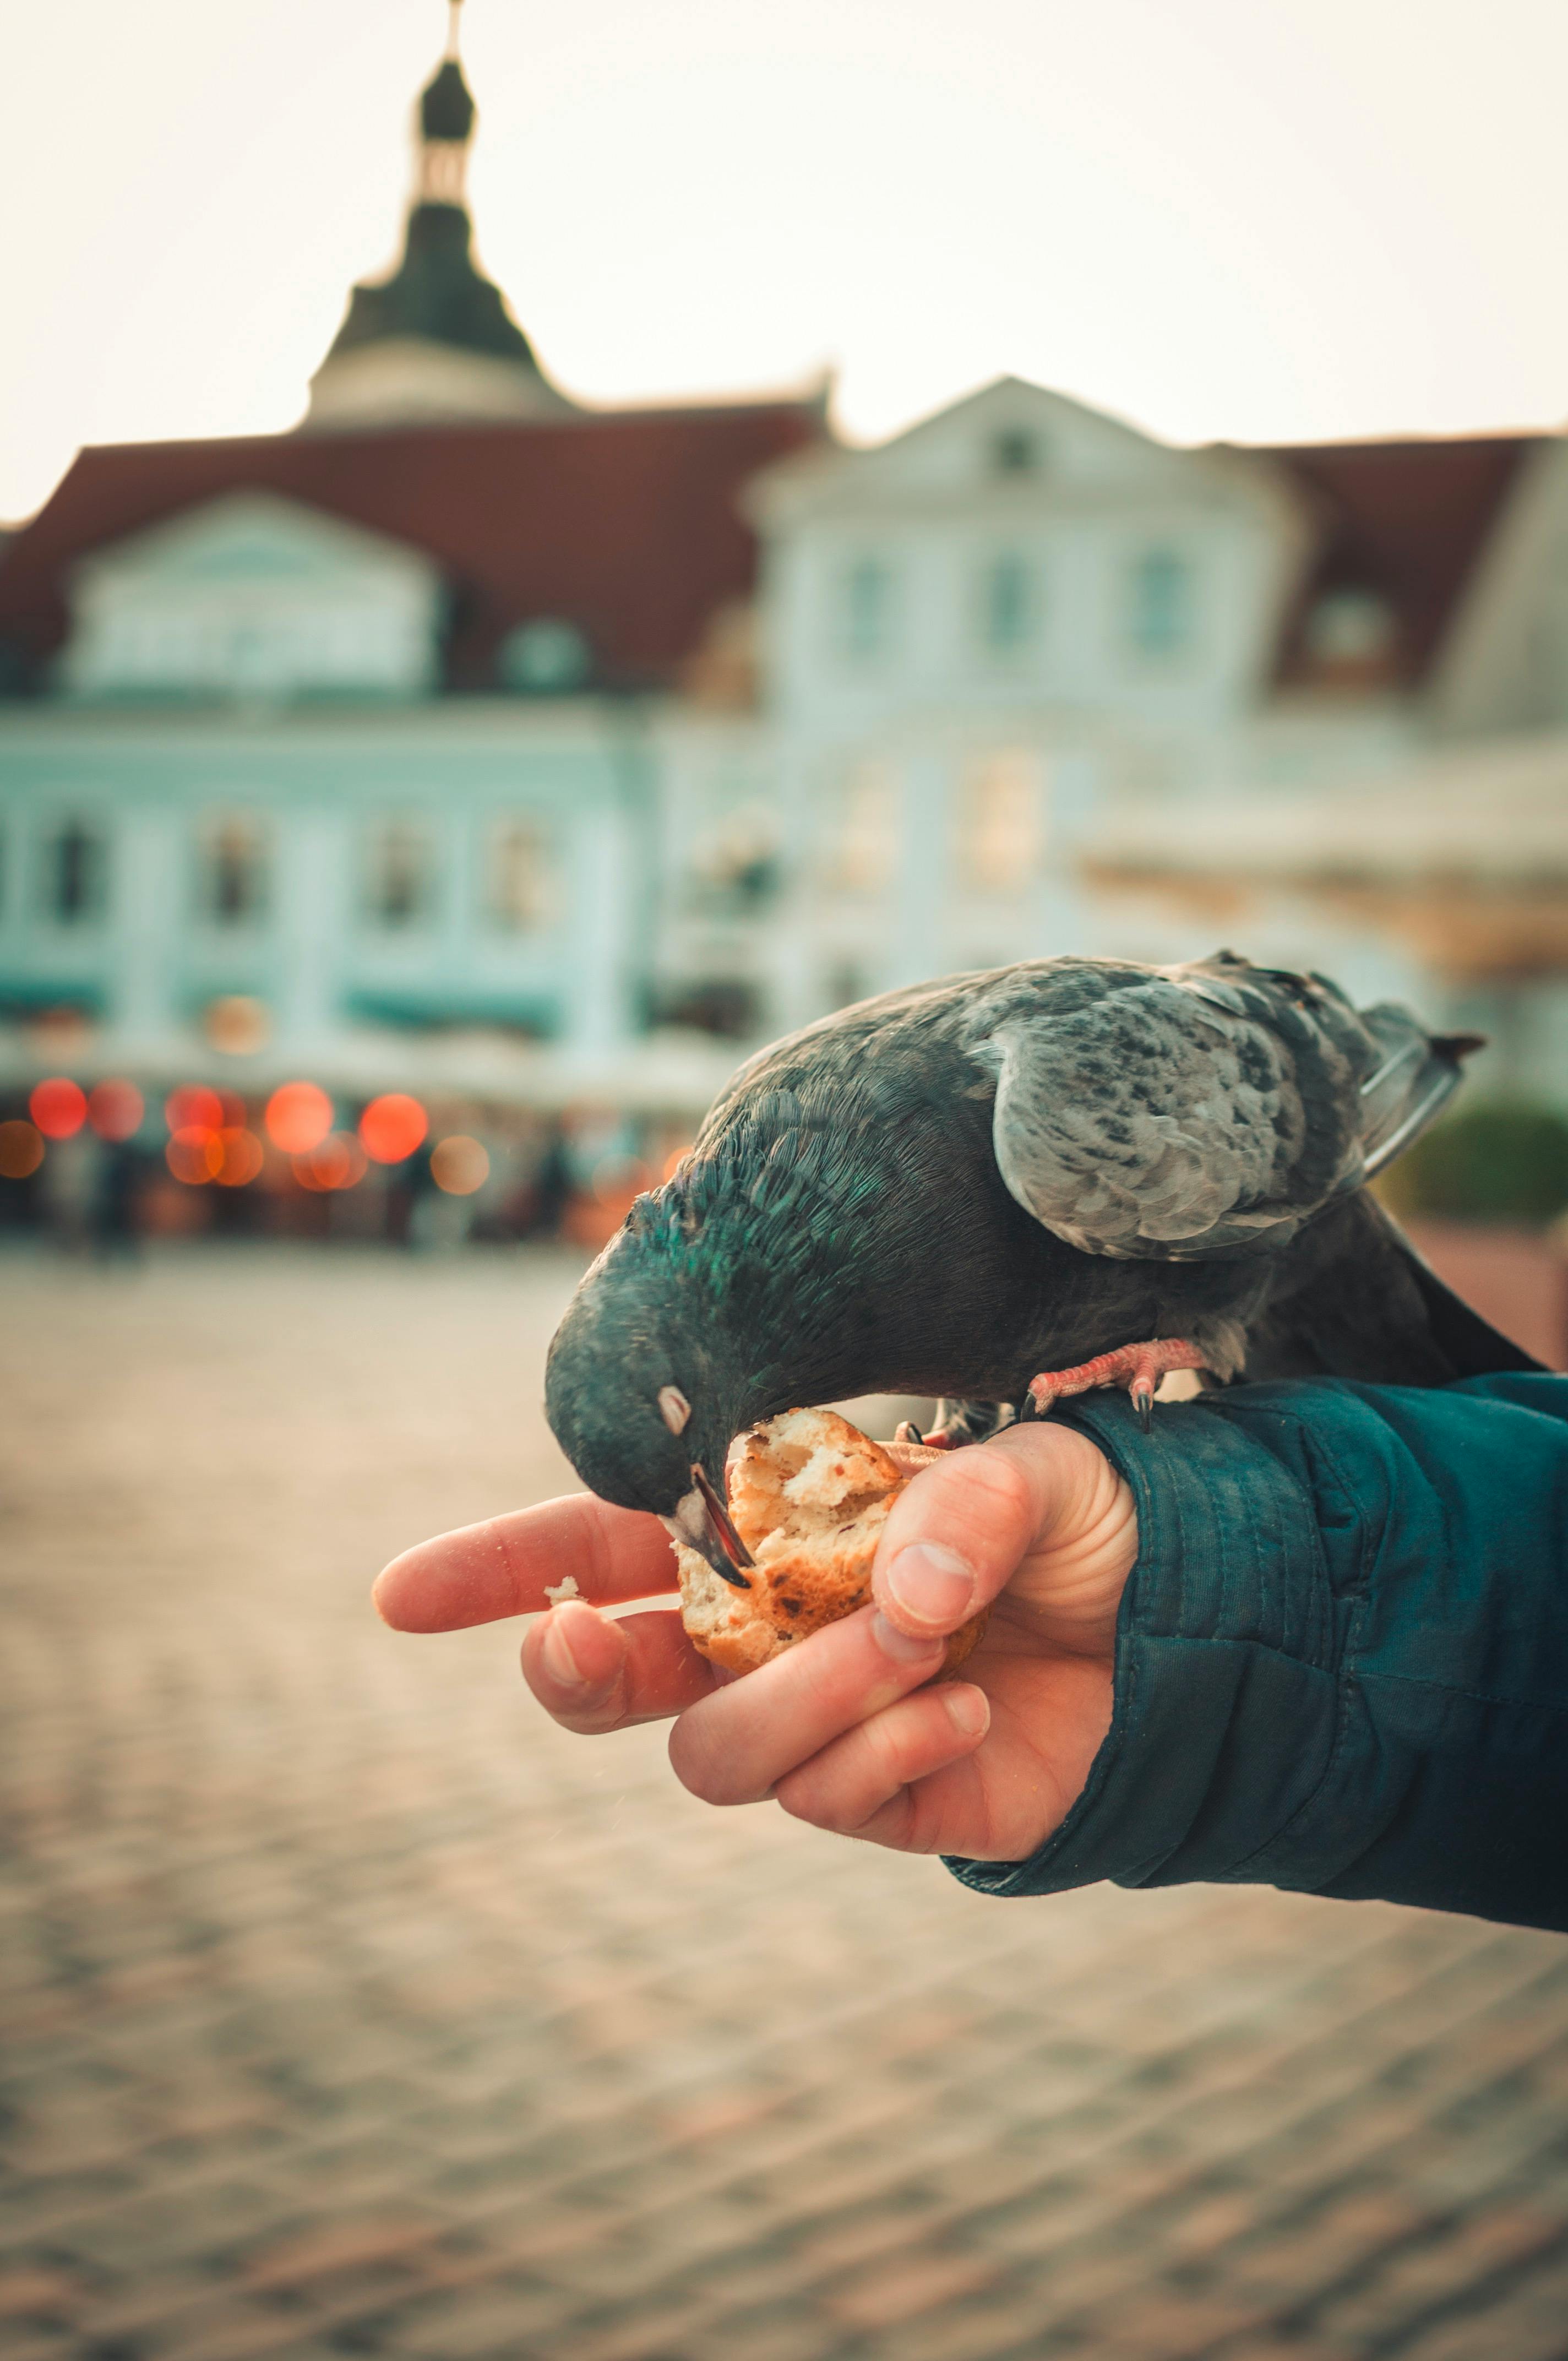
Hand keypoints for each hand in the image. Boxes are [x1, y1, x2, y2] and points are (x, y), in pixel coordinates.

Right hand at [373, 1423, 1136, 1862]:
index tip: (400, 1596)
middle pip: (608, 1682)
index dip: (498, 1571)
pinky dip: (886, 1754)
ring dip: (800, 1697)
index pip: (604, 1544)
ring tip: (919, 1648)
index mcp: (762, 1532)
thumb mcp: (1040, 1471)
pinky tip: (966, 1710)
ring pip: (715, 1754)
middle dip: (568, 1673)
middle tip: (582, 1648)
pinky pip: (826, 1802)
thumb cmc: (1088, 1521)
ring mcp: (814, 1723)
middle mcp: (763, 1635)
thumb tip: (897, 1601)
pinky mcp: (881, 1799)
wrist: (1192, 1618)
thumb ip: (966, 1506)